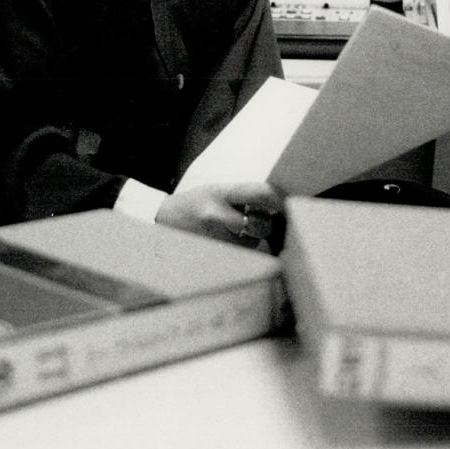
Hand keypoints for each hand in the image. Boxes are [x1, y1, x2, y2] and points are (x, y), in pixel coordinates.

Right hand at [155, 180, 280, 246]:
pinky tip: (225, 245)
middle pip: (260, 225)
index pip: (260, 193)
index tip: (288, 201)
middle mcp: (217, 215)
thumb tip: (277, 204)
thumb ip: (242, 196)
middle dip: (263, 225)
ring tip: (229, 232)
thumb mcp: (215, 191)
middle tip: (253, 221)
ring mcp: (214, 239)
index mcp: (219, 193)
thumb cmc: (194, 204)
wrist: (161, 222)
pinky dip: (241, 253)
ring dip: (250, 240)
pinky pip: (240, 258)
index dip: (279, 198)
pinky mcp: (213, 256)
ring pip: (252, 244)